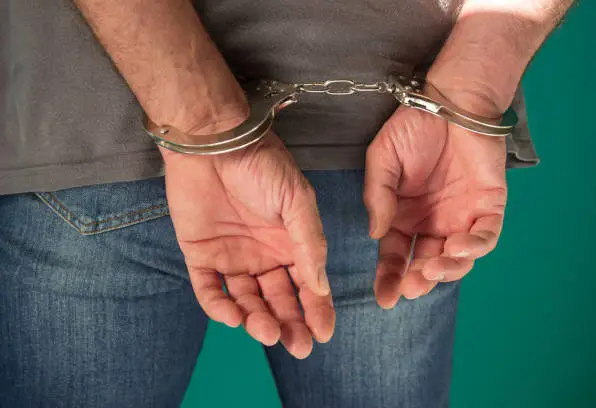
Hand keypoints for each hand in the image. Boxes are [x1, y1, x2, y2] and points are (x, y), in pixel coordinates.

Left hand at [163, 133, 334, 357]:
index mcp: (290, 244)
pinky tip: (232, 316)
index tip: (323, 333)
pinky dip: (218, 306)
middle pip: (278, 300)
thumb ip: (310, 243)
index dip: (317, 310)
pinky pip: (209, 289)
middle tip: (297, 345)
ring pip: (246, 300)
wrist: (214, 142)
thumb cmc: (261, 164)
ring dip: (257, 320)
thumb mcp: (297, 200)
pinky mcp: (200, 255)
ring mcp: (232, 257)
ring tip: (266, 331)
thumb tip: (322, 286)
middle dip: (289, 324)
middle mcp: (264, 255)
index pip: (307, 285)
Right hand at [364, 89, 507, 307]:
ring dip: (446, 270)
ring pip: (457, 258)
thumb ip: (377, 197)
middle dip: (417, 280)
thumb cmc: (412, 127)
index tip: (384, 297)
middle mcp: (431, 223)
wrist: (451, 100)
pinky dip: (474, 247)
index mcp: (403, 217)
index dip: (389, 277)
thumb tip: (376, 236)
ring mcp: (460, 217)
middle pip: (425, 263)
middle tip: (410, 287)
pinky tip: (457, 246)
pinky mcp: (487, 206)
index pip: (395, 256)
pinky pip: (485, 236)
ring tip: (432, 270)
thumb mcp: (381, 160)